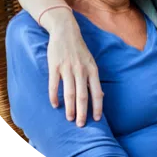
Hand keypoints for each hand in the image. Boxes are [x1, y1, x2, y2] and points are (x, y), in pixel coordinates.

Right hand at [43, 8, 103, 126]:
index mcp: (92, 70)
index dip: (97, 107)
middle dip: (83, 112)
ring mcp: (68, 68)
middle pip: (83, 96)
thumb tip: (102, 96)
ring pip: (69, 93)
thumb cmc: (79, 49)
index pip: (97, 92)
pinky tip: (55, 105)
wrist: (66, 31)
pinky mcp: (55, 66)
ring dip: (70, 108)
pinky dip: (54, 96)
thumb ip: (94, 79)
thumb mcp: (91, 62)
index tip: (97, 119)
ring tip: (70, 119)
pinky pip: (54, 84)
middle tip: (81, 125)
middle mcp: (81, 70)